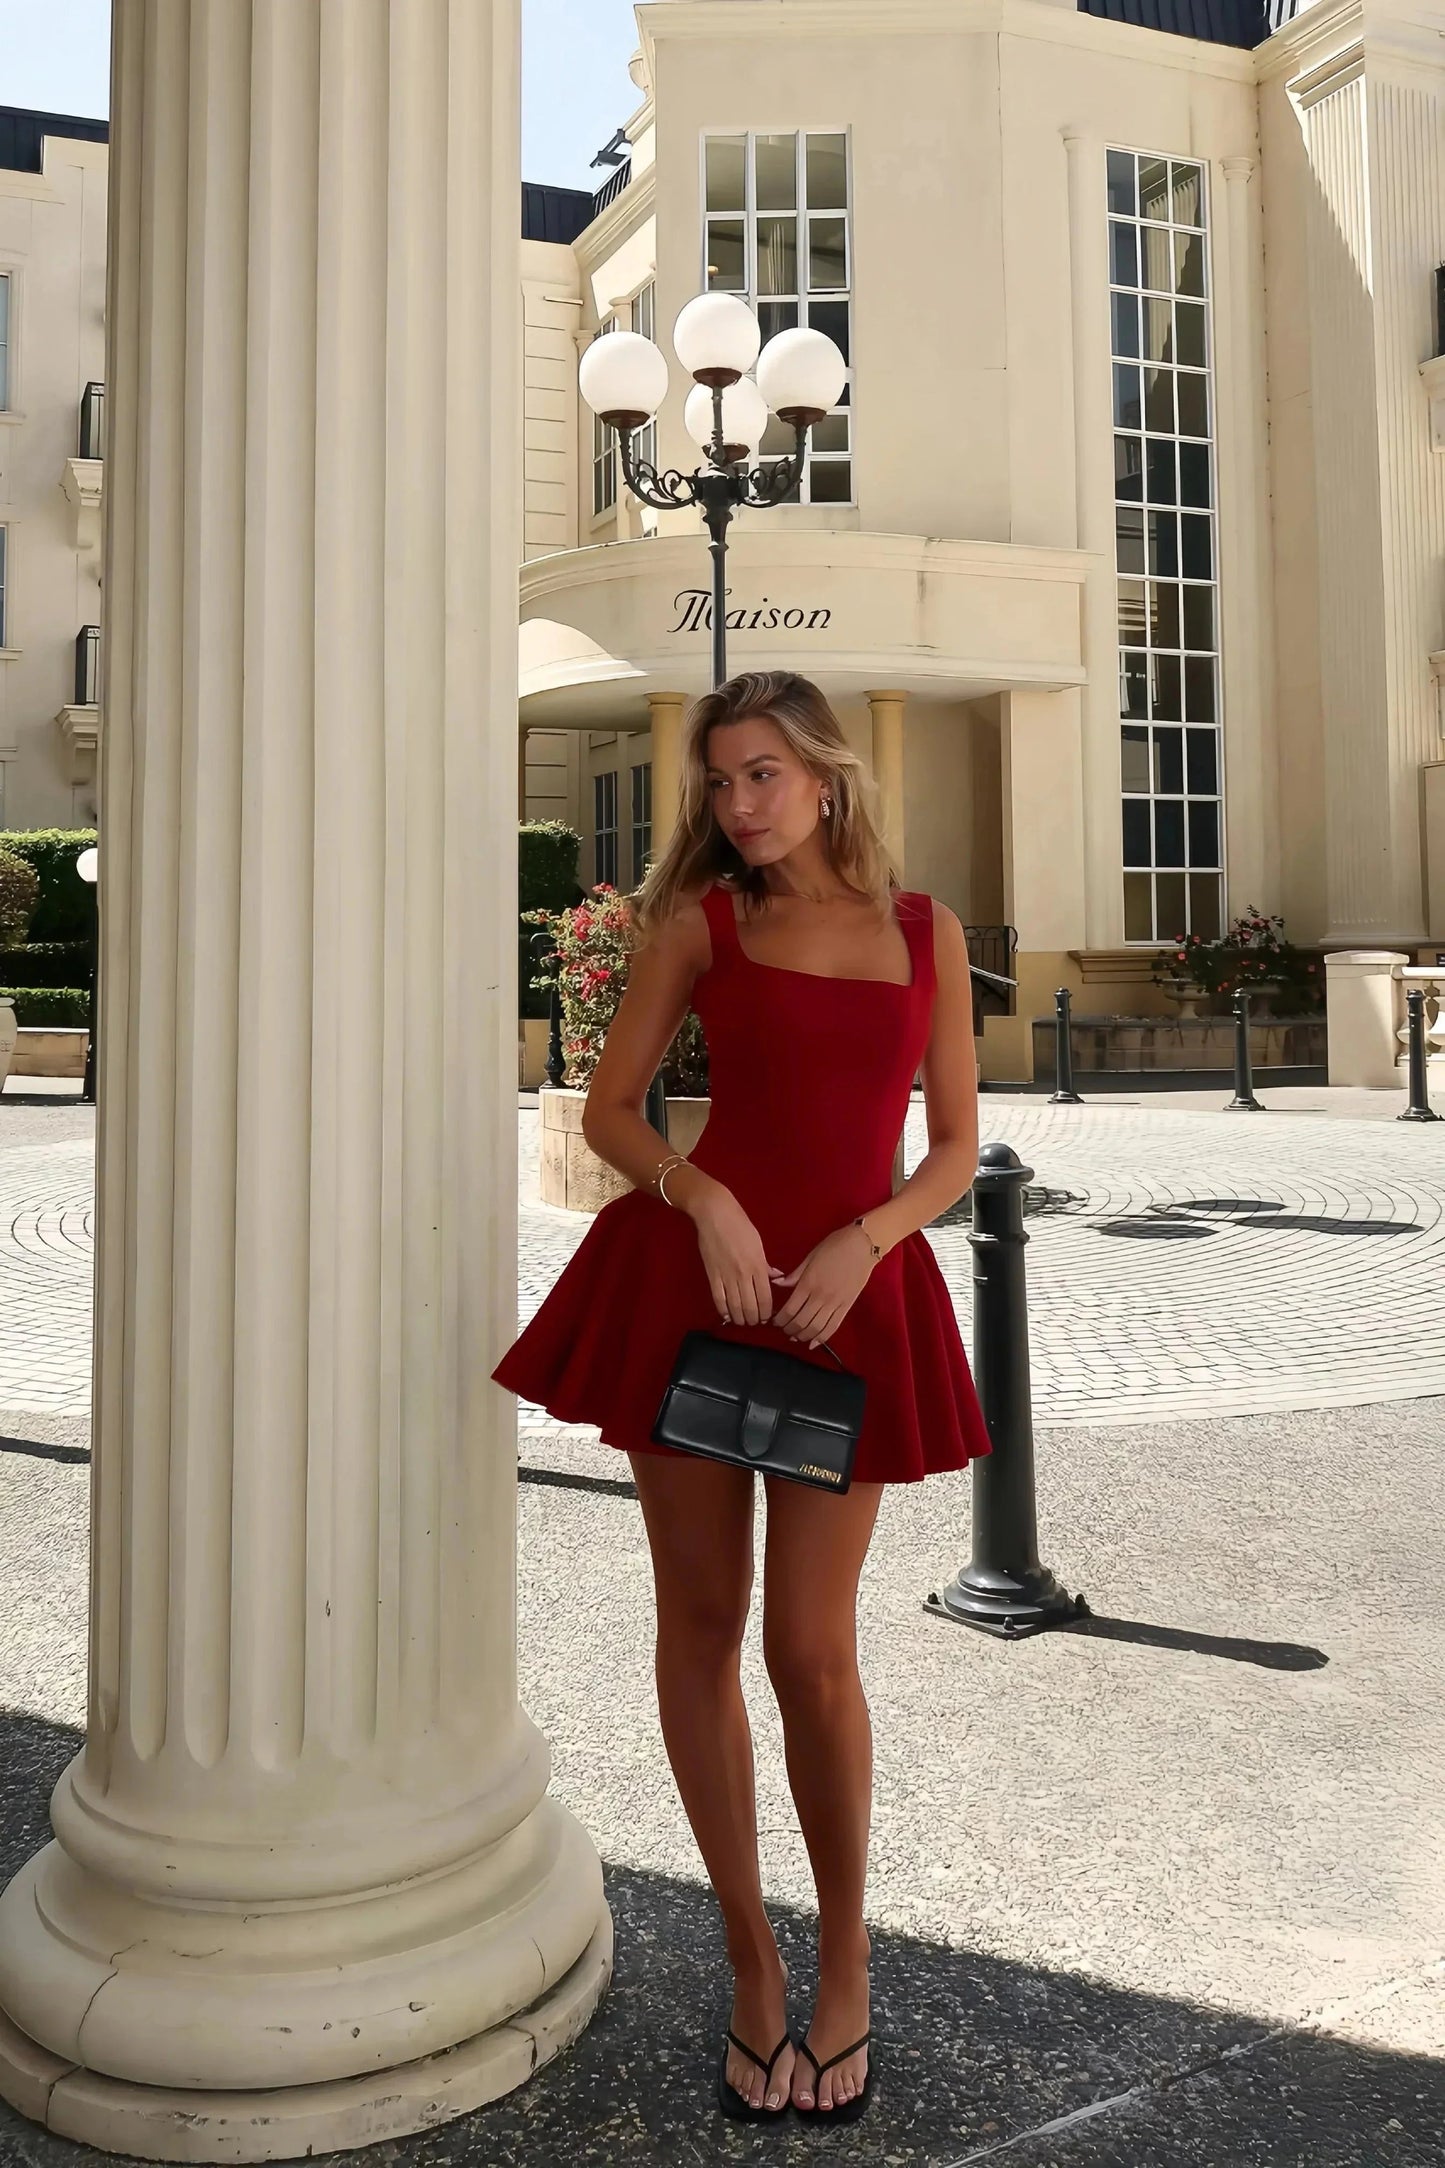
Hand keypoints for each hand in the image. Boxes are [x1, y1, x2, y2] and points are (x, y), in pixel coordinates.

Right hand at [684, 1175, 783, 1326]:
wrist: (715, 1214)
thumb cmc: (740, 1225)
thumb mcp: (758, 1243)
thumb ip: (765, 1265)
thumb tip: (775, 1278)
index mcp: (758, 1266)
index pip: (765, 1298)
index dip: (766, 1312)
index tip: (767, 1317)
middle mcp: (743, 1274)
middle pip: (750, 1306)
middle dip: (754, 1319)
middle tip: (755, 1322)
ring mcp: (726, 1276)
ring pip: (735, 1306)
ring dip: (740, 1318)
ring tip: (743, 1322)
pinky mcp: (712, 1275)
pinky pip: (718, 1299)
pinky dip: (723, 1311)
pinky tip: (727, 1316)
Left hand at [773, 1223, 876, 1348]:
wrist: (862, 1246)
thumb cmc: (834, 1246)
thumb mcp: (810, 1257)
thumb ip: (794, 1275)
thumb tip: (777, 1284)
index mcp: (808, 1283)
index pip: (789, 1309)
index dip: (780, 1319)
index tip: (775, 1321)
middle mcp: (820, 1297)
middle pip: (801, 1322)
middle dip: (789, 1329)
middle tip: (784, 1330)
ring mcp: (834, 1303)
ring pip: (815, 1328)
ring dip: (803, 1336)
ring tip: (796, 1336)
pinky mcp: (846, 1307)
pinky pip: (832, 1327)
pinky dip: (821, 1338)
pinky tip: (813, 1343)